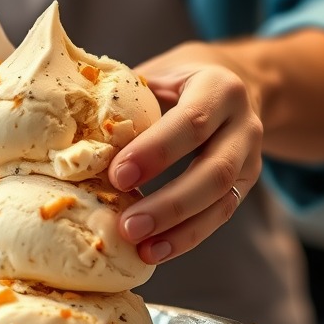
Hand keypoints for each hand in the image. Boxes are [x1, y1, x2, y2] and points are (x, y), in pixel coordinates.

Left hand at [107, 41, 263, 263]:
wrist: (231, 81)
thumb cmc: (176, 79)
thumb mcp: (157, 73)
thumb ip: (126, 98)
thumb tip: (72, 135)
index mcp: (218, 88)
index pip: (192, 122)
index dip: (156, 152)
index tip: (118, 175)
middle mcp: (243, 124)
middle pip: (214, 170)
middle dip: (170, 203)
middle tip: (127, 224)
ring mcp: (250, 157)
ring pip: (221, 200)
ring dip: (179, 229)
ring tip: (140, 247)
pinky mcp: (245, 185)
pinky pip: (219, 216)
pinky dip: (186, 237)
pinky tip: (155, 251)